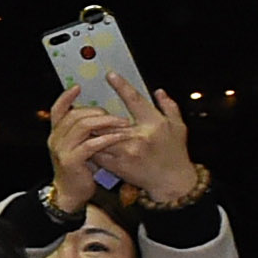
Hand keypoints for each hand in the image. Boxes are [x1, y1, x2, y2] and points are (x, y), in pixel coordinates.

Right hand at [41, 94, 119, 214]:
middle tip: (116, 114)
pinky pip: (91, 144)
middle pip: (75, 114)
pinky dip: (107, 138)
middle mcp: (55, 139)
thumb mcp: (78, 147)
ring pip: (83, 126)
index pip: (57, 110)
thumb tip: (100, 115)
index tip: (78, 87)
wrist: (70, 194)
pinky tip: (119, 137)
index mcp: (56, 134)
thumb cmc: (79, 170)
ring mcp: (62, 150)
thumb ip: (83, 132)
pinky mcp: (72, 161)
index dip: (66, 97)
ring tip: (122, 123)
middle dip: (98, 111)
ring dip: (105, 122)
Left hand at [85, 76, 197, 202]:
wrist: (171, 182)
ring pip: (100, 137)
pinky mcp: (117, 166)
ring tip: (79, 124)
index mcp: (154, 124)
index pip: (135, 101)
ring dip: (90, 131)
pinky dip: (90, 147)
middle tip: (84, 105)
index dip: (122, 86)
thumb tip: (158, 91)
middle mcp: (139, 137)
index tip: (110, 75)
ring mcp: (126, 153)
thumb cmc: (176, 153)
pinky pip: (97, 154)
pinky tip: (84, 143)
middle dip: (97, 114)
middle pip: (110, 121)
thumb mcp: (178, 127)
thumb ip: (169, 107)